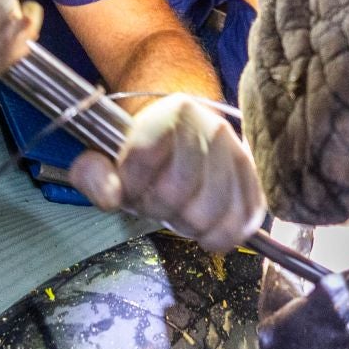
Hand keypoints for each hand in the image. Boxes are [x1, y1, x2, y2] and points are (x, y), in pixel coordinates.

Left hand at [69, 95, 265, 253]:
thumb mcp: (108, 153)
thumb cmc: (144, 151)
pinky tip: (199, 226)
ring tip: (176, 210)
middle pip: (175, 193)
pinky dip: (213, 237)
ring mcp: (240, 156)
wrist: (186, 136)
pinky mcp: (255, 185)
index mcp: (175, 110)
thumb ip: (94, 173)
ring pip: (206, 215)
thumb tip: (110, 196)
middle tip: (152, 200)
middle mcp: (214, 127)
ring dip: (182, 224)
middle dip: (154, 207)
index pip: (143, 157)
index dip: (129, 182)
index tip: (128, 182)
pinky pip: (238, 227)